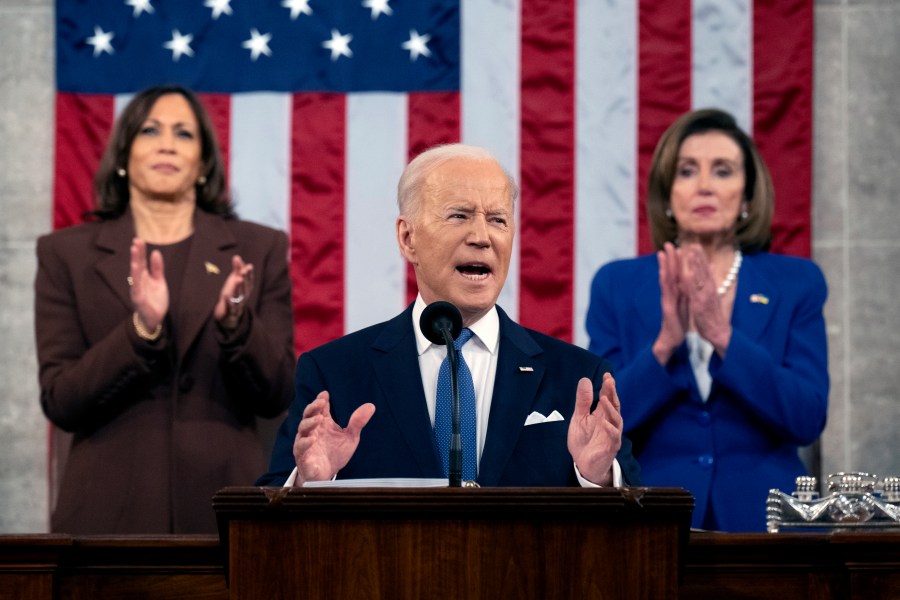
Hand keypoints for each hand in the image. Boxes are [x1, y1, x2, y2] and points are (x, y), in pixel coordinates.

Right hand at [129, 237, 167, 329]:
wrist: (154, 318)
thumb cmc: (155, 299)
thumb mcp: (159, 281)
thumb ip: (157, 268)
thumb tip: (155, 252)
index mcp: (144, 276)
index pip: (142, 261)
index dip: (141, 251)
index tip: (140, 239)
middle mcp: (138, 281)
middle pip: (138, 264)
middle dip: (137, 253)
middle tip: (136, 240)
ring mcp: (137, 289)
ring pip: (135, 273)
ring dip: (135, 261)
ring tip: (135, 251)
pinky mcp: (138, 298)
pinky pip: (136, 287)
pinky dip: (136, 279)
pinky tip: (135, 270)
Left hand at [214, 255, 253, 329]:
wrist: (229, 315)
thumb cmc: (233, 294)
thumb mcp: (234, 282)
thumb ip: (236, 270)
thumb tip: (237, 257)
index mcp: (246, 289)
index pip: (249, 280)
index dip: (249, 273)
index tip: (249, 266)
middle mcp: (244, 296)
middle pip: (245, 287)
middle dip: (245, 278)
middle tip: (243, 271)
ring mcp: (237, 304)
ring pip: (238, 296)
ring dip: (238, 288)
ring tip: (238, 280)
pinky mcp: (229, 311)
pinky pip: (229, 306)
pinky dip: (228, 301)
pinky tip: (225, 295)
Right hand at [293, 392, 375, 483]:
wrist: (328, 475)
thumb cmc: (336, 453)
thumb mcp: (350, 437)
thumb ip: (357, 422)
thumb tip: (371, 406)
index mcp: (323, 423)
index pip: (320, 408)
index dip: (321, 400)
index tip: (325, 394)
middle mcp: (312, 430)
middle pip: (308, 415)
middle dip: (313, 407)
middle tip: (320, 402)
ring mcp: (305, 442)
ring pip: (302, 429)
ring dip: (309, 423)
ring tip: (319, 419)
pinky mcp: (303, 456)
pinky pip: (300, 448)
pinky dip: (305, 443)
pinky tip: (312, 439)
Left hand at [567, 374, 621, 485]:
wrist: (583, 463)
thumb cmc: (583, 440)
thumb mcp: (579, 418)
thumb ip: (583, 401)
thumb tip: (585, 380)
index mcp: (602, 414)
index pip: (607, 398)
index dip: (608, 387)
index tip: (607, 375)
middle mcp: (609, 422)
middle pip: (614, 406)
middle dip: (612, 394)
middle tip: (609, 381)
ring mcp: (611, 435)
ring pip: (616, 420)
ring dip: (611, 409)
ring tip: (604, 398)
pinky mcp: (610, 447)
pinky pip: (613, 438)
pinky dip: (611, 430)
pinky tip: (605, 423)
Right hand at [653, 242, 689, 364]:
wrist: (672, 338)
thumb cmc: (678, 322)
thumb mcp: (685, 304)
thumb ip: (686, 293)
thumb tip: (689, 282)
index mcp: (677, 293)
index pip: (677, 274)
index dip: (677, 261)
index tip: (678, 248)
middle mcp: (670, 294)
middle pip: (670, 273)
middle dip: (669, 258)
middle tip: (667, 244)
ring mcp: (667, 299)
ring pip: (666, 279)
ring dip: (664, 266)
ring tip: (662, 253)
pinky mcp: (667, 307)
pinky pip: (667, 292)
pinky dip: (665, 280)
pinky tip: (665, 272)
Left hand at [680, 243, 731, 353]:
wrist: (718, 331)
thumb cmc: (713, 314)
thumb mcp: (712, 296)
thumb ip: (711, 281)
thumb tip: (711, 266)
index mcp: (710, 288)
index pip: (705, 270)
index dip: (701, 258)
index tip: (696, 246)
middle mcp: (709, 290)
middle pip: (704, 270)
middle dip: (699, 257)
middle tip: (694, 244)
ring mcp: (705, 296)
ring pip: (700, 277)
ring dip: (697, 264)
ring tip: (692, 253)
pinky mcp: (700, 305)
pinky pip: (696, 292)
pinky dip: (693, 282)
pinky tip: (689, 273)